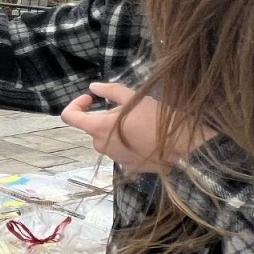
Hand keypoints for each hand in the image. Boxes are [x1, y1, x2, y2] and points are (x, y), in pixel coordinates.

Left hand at [59, 82, 214, 174]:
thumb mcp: (136, 99)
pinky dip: (127, 141)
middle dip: (107, 115)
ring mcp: (114, 158)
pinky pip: (120, 150)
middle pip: (94, 127)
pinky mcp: (127, 166)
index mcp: (98, 128)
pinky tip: (146, 137)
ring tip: (141, 122)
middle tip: (131, 109)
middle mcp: (101, 146)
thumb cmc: (158, 120)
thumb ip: (111, 91)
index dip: (76, 104)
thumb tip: (93, 87)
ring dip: (117, 128)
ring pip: (108, 138)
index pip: (69, 117)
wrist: (184, 149)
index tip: (91, 98)